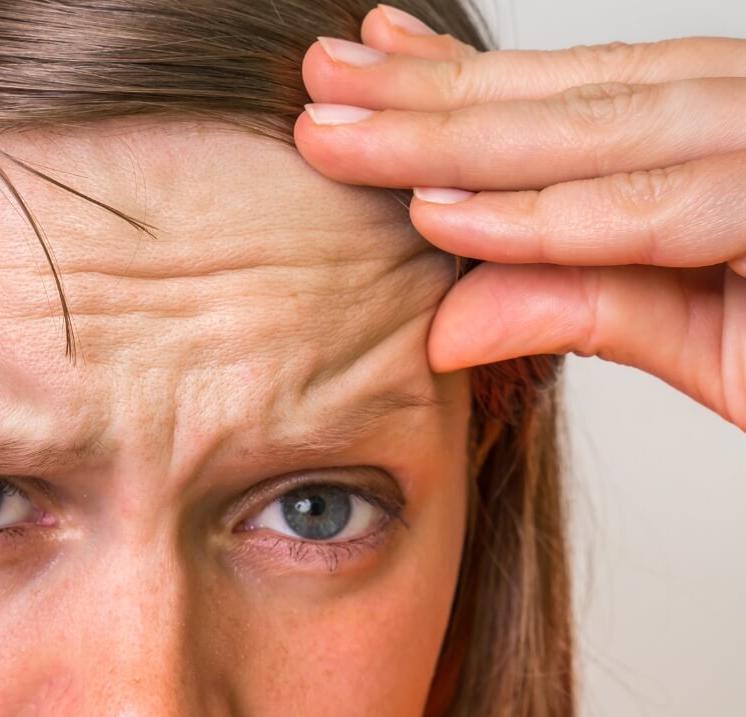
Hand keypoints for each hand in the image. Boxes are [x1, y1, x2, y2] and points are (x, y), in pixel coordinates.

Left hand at [293, 4, 745, 429]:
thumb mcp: (707, 335)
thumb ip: (589, 305)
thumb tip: (444, 325)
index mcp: (730, 130)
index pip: (578, 92)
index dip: (460, 83)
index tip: (363, 74)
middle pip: (571, 95)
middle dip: (427, 98)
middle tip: (318, 86)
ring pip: (593, 131)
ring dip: (452, 138)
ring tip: (338, 138)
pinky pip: (654, 210)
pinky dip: (543, 218)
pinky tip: (443, 218)